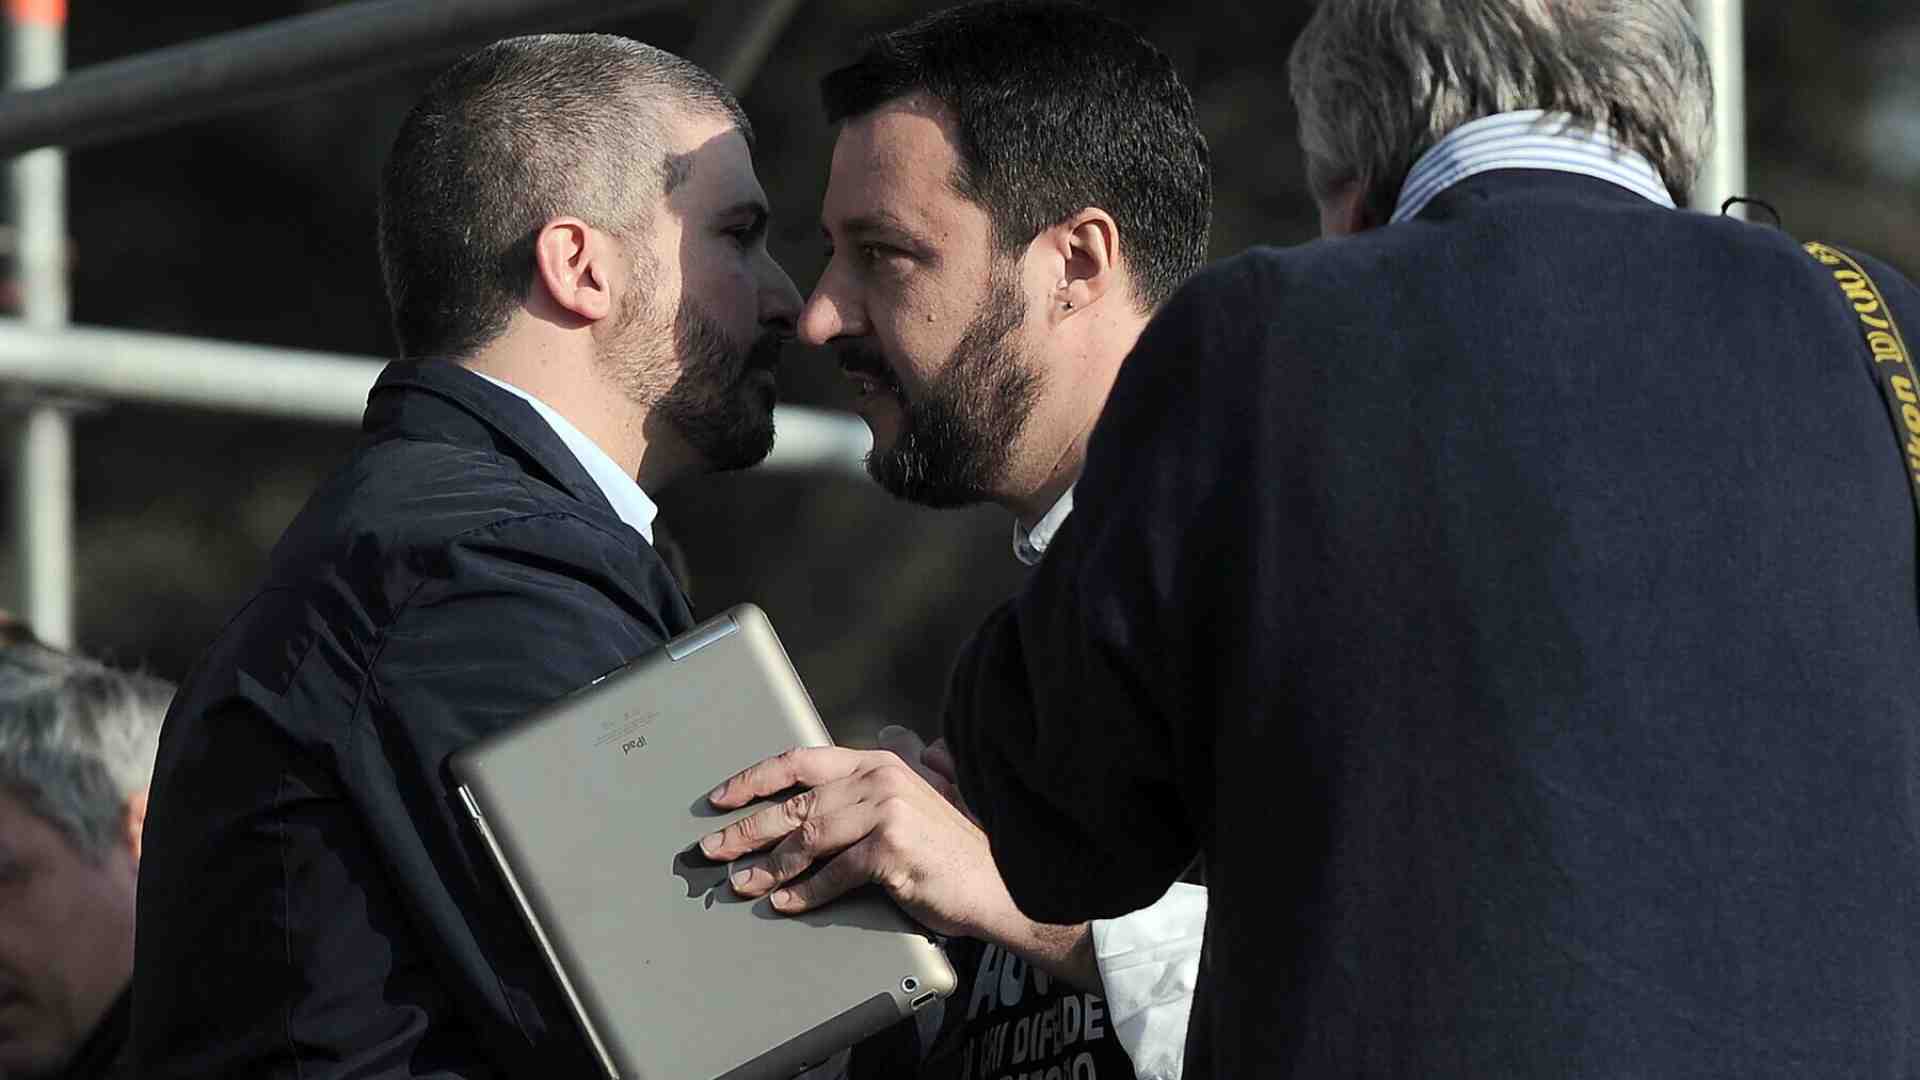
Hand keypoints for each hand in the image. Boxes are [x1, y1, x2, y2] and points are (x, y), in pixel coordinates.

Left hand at [700, 739, 1020, 940]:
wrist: (997, 881)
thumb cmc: (947, 850)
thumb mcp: (911, 802)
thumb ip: (877, 784)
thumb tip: (853, 765)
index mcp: (876, 763)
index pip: (800, 761)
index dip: (754, 778)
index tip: (721, 798)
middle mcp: (879, 779)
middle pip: (796, 803)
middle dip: (747, 828)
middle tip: (713, 848)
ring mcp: (887, 811)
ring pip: (808, 838)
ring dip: (769, 866)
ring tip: (741, 882)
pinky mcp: (892, 849)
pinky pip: (834, 874)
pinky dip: (805, 893)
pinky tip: (784, 903)